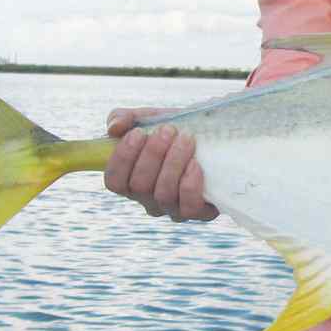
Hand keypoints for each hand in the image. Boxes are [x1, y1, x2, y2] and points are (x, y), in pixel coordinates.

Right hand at [102, 108, 218, 221]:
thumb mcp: (148, 118)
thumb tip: (115, 128)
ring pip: (163, 195)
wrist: (216, 134)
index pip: (114, 181)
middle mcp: (148, 199)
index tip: (138, 132)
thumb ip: (125, 118)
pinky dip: (190, 185)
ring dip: (173, 163)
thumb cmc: (175, 130)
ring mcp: (172, 208)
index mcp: (130, 180)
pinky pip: (188, 207)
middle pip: (140, 186)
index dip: (122, 158)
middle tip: (168, 130)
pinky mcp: (198, 212)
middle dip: (153, 154)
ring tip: (185, 139)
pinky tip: (196, 164)